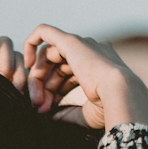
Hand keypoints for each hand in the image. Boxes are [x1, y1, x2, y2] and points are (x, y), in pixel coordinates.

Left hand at [22, 25, 147, 131]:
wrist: (120, 93)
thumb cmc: (108, 107)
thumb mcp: (84, 114)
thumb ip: (66, 113)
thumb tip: (49, 116)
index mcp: (96, 68)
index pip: (66, 77)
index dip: (53, 93)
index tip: (47, 110)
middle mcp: (89, 53)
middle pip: (55, 66)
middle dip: (43, 88)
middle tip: (38, 106)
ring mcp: (80, 45)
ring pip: (47, 57)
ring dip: (38, 79)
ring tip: (37, 100)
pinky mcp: (70, 41)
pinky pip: (44, 32)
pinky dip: (31, 43)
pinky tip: (27, 63)